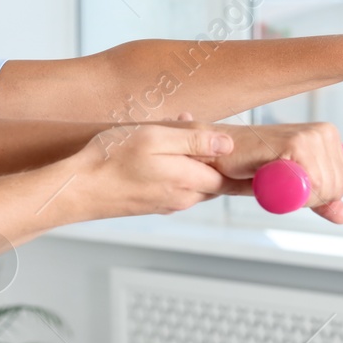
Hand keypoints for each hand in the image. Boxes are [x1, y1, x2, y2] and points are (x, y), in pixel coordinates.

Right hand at [65, 124, 249, 219]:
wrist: (77, 190)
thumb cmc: (111, 159)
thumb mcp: (155, 137)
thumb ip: (194, 139)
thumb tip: (227, 143)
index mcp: (190, 180)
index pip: (233, 175)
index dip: (245, 164)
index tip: (265, 160)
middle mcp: (183, 197)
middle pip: (215, 178)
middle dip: (219, 160)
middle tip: (222, 138)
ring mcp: (166, 203)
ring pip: (194, 181)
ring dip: (195, 163)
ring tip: (180, 137)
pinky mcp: (149, 204)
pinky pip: (175, 186)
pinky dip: (176, 170)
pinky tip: (158, 153)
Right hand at [205, 120, 342, 223]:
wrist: (217, 155)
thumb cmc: (251, 166)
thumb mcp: (293, 185)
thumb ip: (319, 198)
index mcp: (328, 137)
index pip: (342, 183)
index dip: (319, 197)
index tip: (292, 188)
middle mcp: (324, 132)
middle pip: (336, 186)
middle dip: (307, 197)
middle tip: (278, 184)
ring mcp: (311, 134)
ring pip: (323, 188)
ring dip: (294, 195)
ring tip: (271, 177)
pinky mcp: (295, 142)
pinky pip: (307, 184)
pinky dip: (287, 192)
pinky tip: (268, 177)